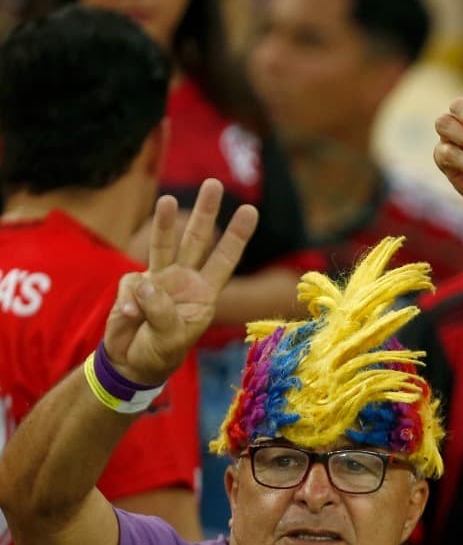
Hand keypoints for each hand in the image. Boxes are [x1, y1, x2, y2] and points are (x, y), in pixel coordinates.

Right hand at [102, 180, 258, 384]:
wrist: (132, 362)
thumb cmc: (161, 352)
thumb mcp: (170, 338)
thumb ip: (161, 311)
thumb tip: (147, 283)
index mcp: (205, 293)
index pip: (225, 260)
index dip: (236, 236)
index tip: (251, 210)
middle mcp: (184, 280)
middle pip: (197, 240)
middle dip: (205, 212)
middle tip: (214, 183)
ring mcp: (158, 279)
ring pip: (164, 244)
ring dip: (165, 222)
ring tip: (168, 199)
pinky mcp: (134, 284)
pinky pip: (131, 286)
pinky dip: (129, 303)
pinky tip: (129, 319)